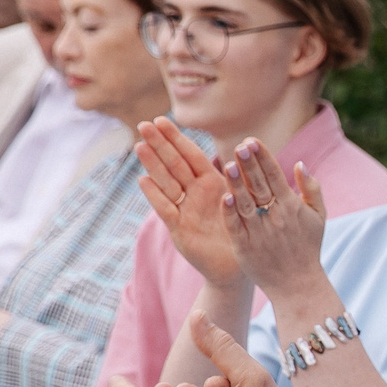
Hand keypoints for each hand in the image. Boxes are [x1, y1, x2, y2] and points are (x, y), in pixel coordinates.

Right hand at [134, 117, 243, 288]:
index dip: (176, 138)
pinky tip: (143, 180)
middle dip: (159, 145)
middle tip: (143, 124)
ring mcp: (184, 210)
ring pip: (166, 183)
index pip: (191, 155)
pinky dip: (155, 195)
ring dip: (153, 165)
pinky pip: (166, 209)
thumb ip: (242, 176)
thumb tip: (247, 144)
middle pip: (174, 164)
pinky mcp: (180, 229)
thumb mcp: (245, 199)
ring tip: (140, 146)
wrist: (237, 267)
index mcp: (211, 183)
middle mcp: (194, 193)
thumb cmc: (243, 231)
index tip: (161, 119)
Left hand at [218, 139, 330, 300]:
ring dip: (237, 184)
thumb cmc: (307, 248)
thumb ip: (311, 189)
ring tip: (229, 165)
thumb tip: (299, 163)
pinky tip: (224, 197)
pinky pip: (236, 227)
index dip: (263, 158)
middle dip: (250, 164)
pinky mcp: (245, 248)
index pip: (275, 176)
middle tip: (240, 145)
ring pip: (246, 204)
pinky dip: (230, 213)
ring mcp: (259, 233)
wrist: (298, 285)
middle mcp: (275, 218)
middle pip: (260, 186)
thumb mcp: (319, 217)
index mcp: (292, 207)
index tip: (252, 141)